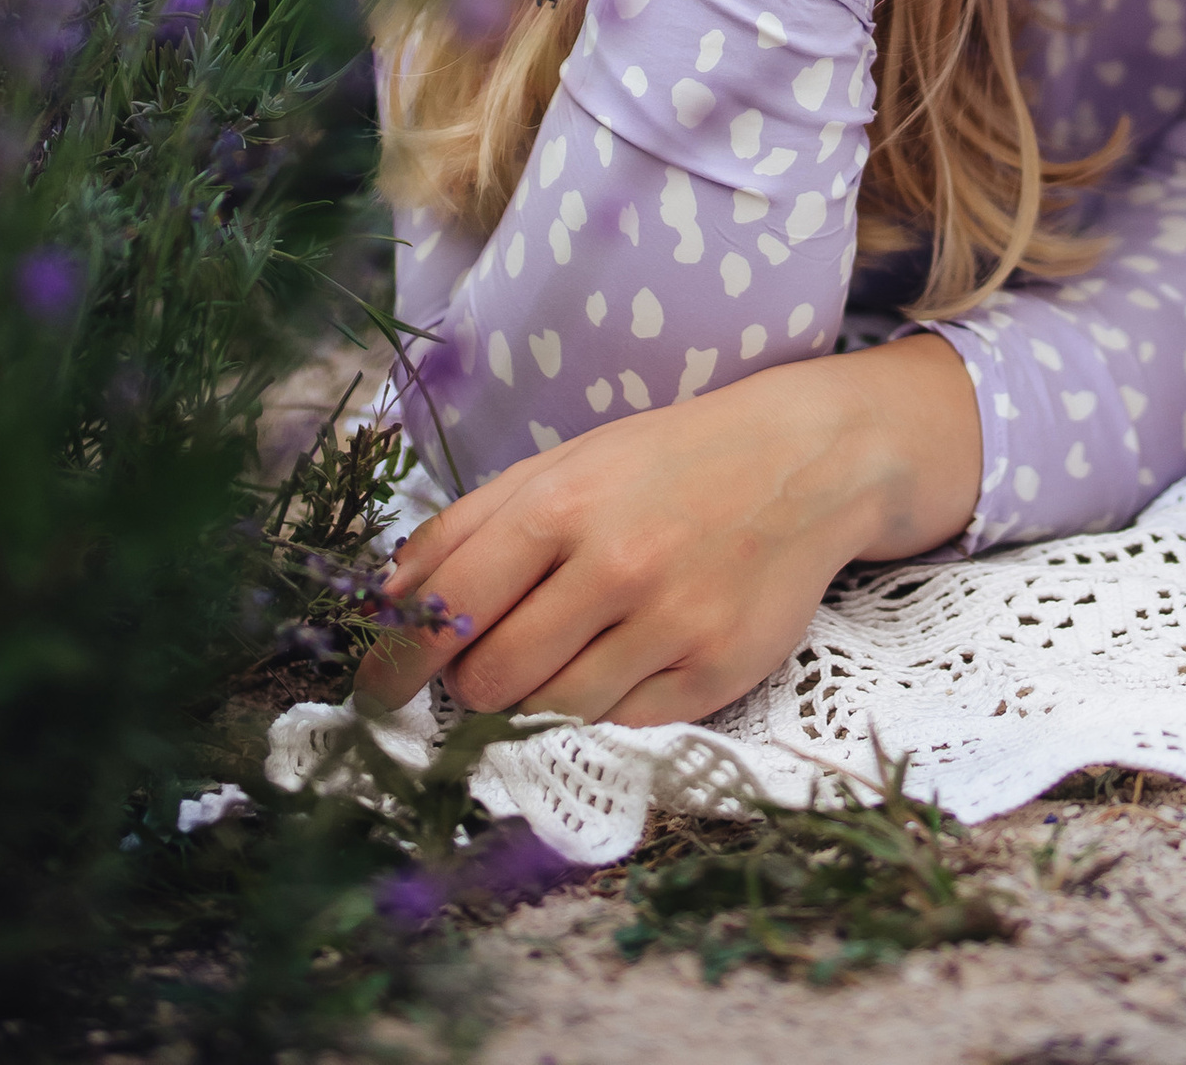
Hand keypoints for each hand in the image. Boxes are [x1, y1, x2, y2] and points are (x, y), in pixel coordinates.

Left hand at [354, 335, 982, 727]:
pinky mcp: (718, 673)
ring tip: (561, 657)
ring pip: (551, 713)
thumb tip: (386, 601)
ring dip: (534, 700)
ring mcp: (672, 624)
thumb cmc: (669, 462)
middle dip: (470, 685)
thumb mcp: (567, 463)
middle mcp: (617, 565)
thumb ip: (470, 526)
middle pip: (491, 677)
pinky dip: (606, 706)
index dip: (397, 665)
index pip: (447, 611)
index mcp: (564, 504)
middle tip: (482, 669)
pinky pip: (622, 726)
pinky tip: (626, 660)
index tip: (377, 693)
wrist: (807, 460)